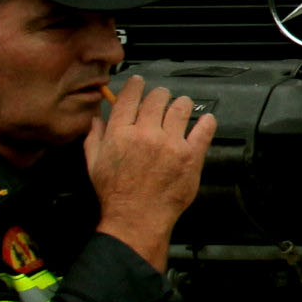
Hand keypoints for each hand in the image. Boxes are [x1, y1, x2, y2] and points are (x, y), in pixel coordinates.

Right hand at [87, 73, 212, 263]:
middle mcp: (146, 133)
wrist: (137, 218)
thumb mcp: (94, 164)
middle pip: (157, 98)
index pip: (130, 97)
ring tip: (182, 107)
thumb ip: (94, 137)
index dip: (136, 85)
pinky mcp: (190, 156)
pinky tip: (206, 120)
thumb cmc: (114, 194)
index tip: (140, 82)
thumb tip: (97, 118)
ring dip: (181, 104)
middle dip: (160, 95)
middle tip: (162, 99)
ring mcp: (170, 143)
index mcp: (120, 132)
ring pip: (180, 108)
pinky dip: (206, 122)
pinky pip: (203, 130)